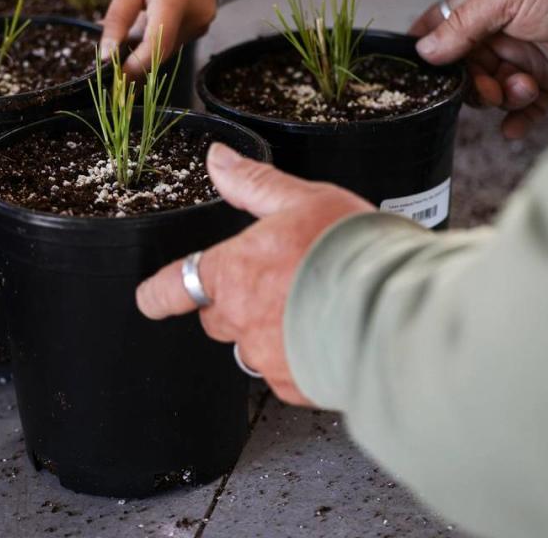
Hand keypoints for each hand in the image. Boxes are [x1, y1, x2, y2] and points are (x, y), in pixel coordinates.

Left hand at [101, 0, 217, 74]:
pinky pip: (176, 38)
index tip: (113, 76)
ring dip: (145, 45)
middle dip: (134, 58)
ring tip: (129, 27)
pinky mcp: (204, 23)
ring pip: (167, 47)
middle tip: (110, 54)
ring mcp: (203, 21)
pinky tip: (147, 19)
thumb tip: (106, 54)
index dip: (134, 67)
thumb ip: (119, 16)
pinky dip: (158, 36)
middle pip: (160, 52)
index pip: (156, 47)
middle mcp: (195, 16)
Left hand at [136, 143, 373, 405]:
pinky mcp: (296, 386)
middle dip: (236, 304)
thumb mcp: (301, 199)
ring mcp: (266, 357)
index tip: (150, 298)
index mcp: (230, 272)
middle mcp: (240, 320)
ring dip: (271, 330)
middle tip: (278, 284)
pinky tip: (328, 336)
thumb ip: (254, 184)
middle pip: (217, 317)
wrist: (397, 307)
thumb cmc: (350, 250)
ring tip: (311, 309)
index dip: (158, 293)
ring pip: (253, 347)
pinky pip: (286, 373)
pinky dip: (300, 357)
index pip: (174, 287)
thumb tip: (218, 160)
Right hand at [409, 0, 547, 138]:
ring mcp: (521, 58)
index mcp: (484, 1)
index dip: (429, 47)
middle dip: (473, 83)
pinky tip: (512, 128)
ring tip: (523, 89)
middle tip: (488, 87)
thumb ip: (460, 24)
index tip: (423, 70)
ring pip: (490, 90)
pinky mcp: (543, 83)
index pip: (441, 25)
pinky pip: (519, 110)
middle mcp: (499, 31)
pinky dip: (515, 121)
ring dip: (501, 97)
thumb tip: (425, 51)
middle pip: (464, 68)